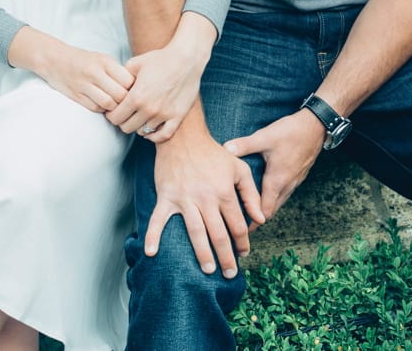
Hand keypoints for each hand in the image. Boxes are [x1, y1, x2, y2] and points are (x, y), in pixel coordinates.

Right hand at [7, 26, 133, 112]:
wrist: (54, 59)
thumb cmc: (84, 61)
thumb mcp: (103, 59)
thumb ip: (118, 72)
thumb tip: (137, 88)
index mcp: (105, 61)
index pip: (128, 81)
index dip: (134, 89)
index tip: (133, 91)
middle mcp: (95, 72)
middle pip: (120, 94)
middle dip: (125, 101)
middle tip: (126, 102)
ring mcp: (84, 84)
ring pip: (109, 103)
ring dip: (114, 107)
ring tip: (115, 105)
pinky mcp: (76, 95)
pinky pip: (96, 108)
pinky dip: (102, 109)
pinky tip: (103, 105)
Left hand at [107, 12, 214, 141]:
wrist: (186, 59)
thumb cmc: (160, 59)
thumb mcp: (135, 64)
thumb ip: (120, 78)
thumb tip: (112, 88)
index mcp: (136, 96)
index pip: (115, 118)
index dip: (111, 115)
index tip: (114, 110)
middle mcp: (149, 109)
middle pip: (126, 128)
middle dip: (122, 121)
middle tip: (125, 114)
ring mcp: (164, 115)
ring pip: (143, 132)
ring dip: (138, 126)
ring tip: (138, 117)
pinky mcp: (177, 117)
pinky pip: (163, 136)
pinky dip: (154, 136)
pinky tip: (150, 130)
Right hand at [146, 125, 264, 278]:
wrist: (184, 137)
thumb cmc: (213, 153)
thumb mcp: (239, 169)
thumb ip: (251, 194)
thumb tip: (261, 219)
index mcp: (225, 192)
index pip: (237, 225)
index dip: (242, 243)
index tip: (243, 254)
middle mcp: (206, 198)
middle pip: (219, 234)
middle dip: (226, 257)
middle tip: (229, 274)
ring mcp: (185, 199)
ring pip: (195, 232)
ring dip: (202, 254)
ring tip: (208, 269)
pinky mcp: (167, 196)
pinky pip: (158, 219)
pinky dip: (153, 235)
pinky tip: (151, 253)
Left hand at [224, 109, 324, 229]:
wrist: (317, 126)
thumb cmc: (291, 132)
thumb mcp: (264, 137)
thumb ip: (244, 145)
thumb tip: (224, 149)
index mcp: (277, 181)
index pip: (264, 211)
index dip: (253, 222)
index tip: (240, 228)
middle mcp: (287, 185)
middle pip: (272, 210)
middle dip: (258, 218)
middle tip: (242, 223)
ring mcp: (295, 181)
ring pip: (280, 202)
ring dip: (267, 208)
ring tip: (251, 210)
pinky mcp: (299, 175)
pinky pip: (286, 193)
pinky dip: (275, 198)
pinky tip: (266, 191)